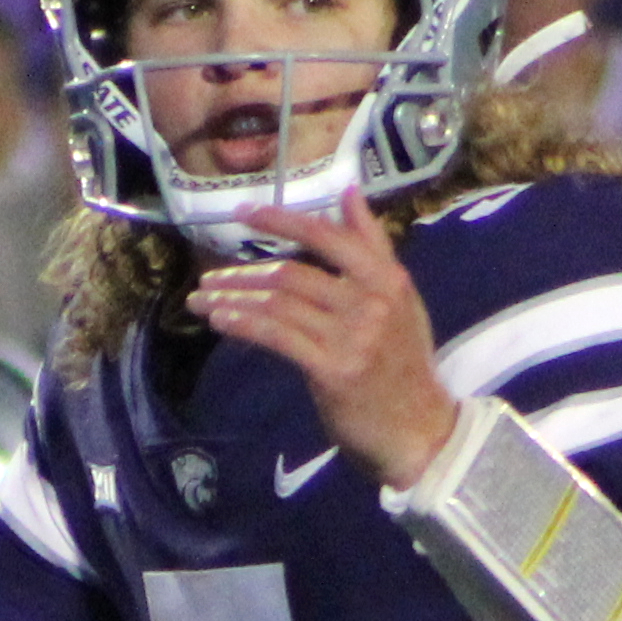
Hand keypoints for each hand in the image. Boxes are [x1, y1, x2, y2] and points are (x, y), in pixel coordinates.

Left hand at [190, 190, 455, 486]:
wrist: (419, 428)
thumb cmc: (404, 363)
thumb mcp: (399, 298)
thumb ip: (372, 245)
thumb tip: (349, 192)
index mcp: (386, 278)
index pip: (327, 237)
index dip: (281, 220)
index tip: (244, 212)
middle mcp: (370, 301)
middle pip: (291, 274)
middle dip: (243, 274)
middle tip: (210, 278)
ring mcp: (352, 336)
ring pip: (278, 304)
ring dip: (234, 300)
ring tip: (203, 300)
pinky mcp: (332, 370)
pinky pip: (278, 336)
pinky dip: (244, 324)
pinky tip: (220, 321)